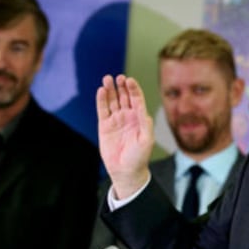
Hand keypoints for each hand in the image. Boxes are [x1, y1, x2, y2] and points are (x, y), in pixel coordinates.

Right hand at [96, 74, 154, 198]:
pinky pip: (102, 110)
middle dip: (122, 86)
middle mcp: (127, 116)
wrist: (126, 171)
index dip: (133, 89)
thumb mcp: (147, 140)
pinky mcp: (104, 126)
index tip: (129, 80)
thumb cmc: (139, 157)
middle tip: (119, 77)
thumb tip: (142, 110)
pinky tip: (101, 91)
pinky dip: (101, 100)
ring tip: (107, 79)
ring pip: (112, 100)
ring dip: (110, 89)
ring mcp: (115, 120)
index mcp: (139, 118)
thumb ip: (145, 124)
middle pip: (124, 96)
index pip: (136, 99)